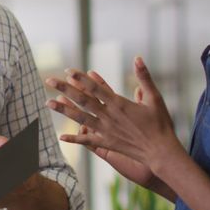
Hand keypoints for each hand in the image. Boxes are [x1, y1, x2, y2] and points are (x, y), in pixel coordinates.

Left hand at [45, 56, 181, 168]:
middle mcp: (109, 116)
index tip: (68, 70)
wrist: (161, 152)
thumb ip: (144, 77)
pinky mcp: (107, 144)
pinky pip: (88, 141)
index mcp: (119, 104)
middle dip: (64, 89)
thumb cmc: (160, 124)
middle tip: (48, 80)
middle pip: (82, 100)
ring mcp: (106, 131)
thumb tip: (138, 58)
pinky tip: (61, 136)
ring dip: (63, 110)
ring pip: (80, 118)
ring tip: (48, 103)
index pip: (95, 88)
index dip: (81, 78)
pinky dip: (74, 138)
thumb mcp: (155, 98)